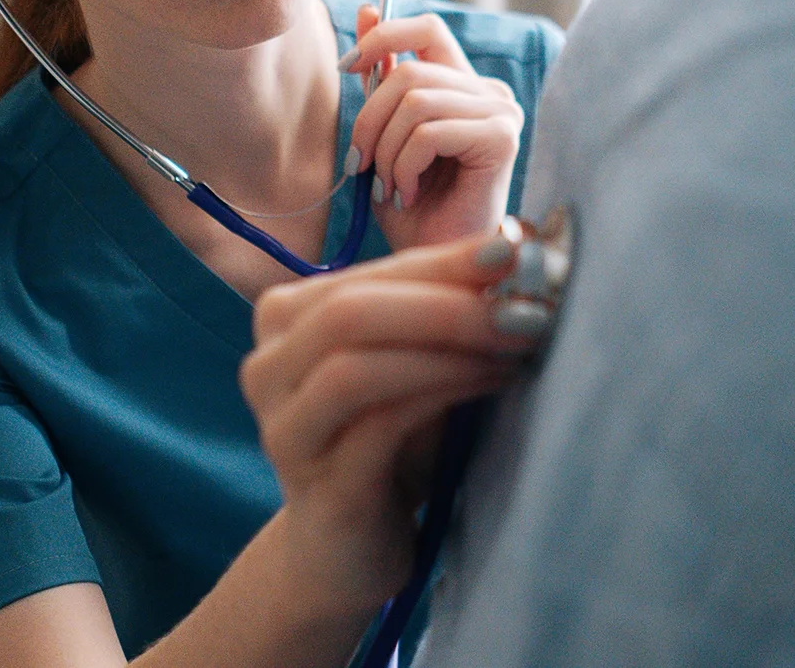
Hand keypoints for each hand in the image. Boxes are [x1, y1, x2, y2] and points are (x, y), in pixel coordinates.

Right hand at [240, 233, 539, 617]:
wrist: (352, 550)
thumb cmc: (396, 443)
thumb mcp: (420, 361)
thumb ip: (448, 307)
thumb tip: (523, 244)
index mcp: (288, 318)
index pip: (372, 272)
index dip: (447, 259)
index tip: (519, 252)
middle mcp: (268, 366)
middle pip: (351, 311)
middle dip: (447, 303)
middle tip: (526, 308)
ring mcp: (283, 429)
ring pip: (351, 367)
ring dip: (445, 350)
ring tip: (516, 348)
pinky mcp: (315, 486)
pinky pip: (376, 426)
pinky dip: (441, 395)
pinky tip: (491, 384)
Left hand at [342, 8, 523, 248]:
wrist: (436, 266)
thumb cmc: (413, 210)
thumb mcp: (384, 135)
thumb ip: (382, 78)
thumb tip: (367, 11)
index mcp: (464, 86)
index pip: (426, 29)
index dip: (382, 37)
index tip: (347, 69)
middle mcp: (490, 93)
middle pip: (408, 72)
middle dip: (368, 120)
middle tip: (361, 165)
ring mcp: (501, 114)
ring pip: (414, 101)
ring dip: (385, 150)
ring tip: (389, 186)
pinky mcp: (502, 140)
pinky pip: (429, 132)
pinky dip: (403, 166)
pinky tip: (408, 194)